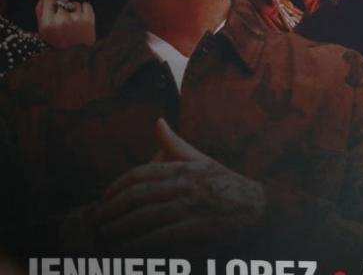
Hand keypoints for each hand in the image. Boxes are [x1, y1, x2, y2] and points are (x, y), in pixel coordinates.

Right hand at [35, 0, 94, 47]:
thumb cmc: (57, 39)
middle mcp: (62, 21)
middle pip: (62, 1)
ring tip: (73, 21)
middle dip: (63, 7)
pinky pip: (86, 5)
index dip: (52, 0)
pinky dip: (85, 10)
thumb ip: (41, 9)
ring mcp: (76, 20)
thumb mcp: (43, 27)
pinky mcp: (89, 20)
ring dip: (74, 9)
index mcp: (48, 23)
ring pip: (75, 3)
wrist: (75, 54)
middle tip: (64, 19)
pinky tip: (82, 19)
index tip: (54, 5)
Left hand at [93, 119, 264, 251]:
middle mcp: (185, 185)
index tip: (102, 200)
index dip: (115, 187)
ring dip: (120, 228)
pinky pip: (161, 237)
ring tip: (105, 236)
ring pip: (145, 216)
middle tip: (95, 221)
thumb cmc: (226, 184)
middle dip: (110, 209)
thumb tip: (158, 122)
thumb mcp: (203, 160)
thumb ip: (176, 144)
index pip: (140, 174)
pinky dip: (140, 244)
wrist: (258, 207)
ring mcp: (191, 207)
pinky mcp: (197, 229)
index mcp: (183, 168)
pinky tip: (126, 250)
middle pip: (137, 196)